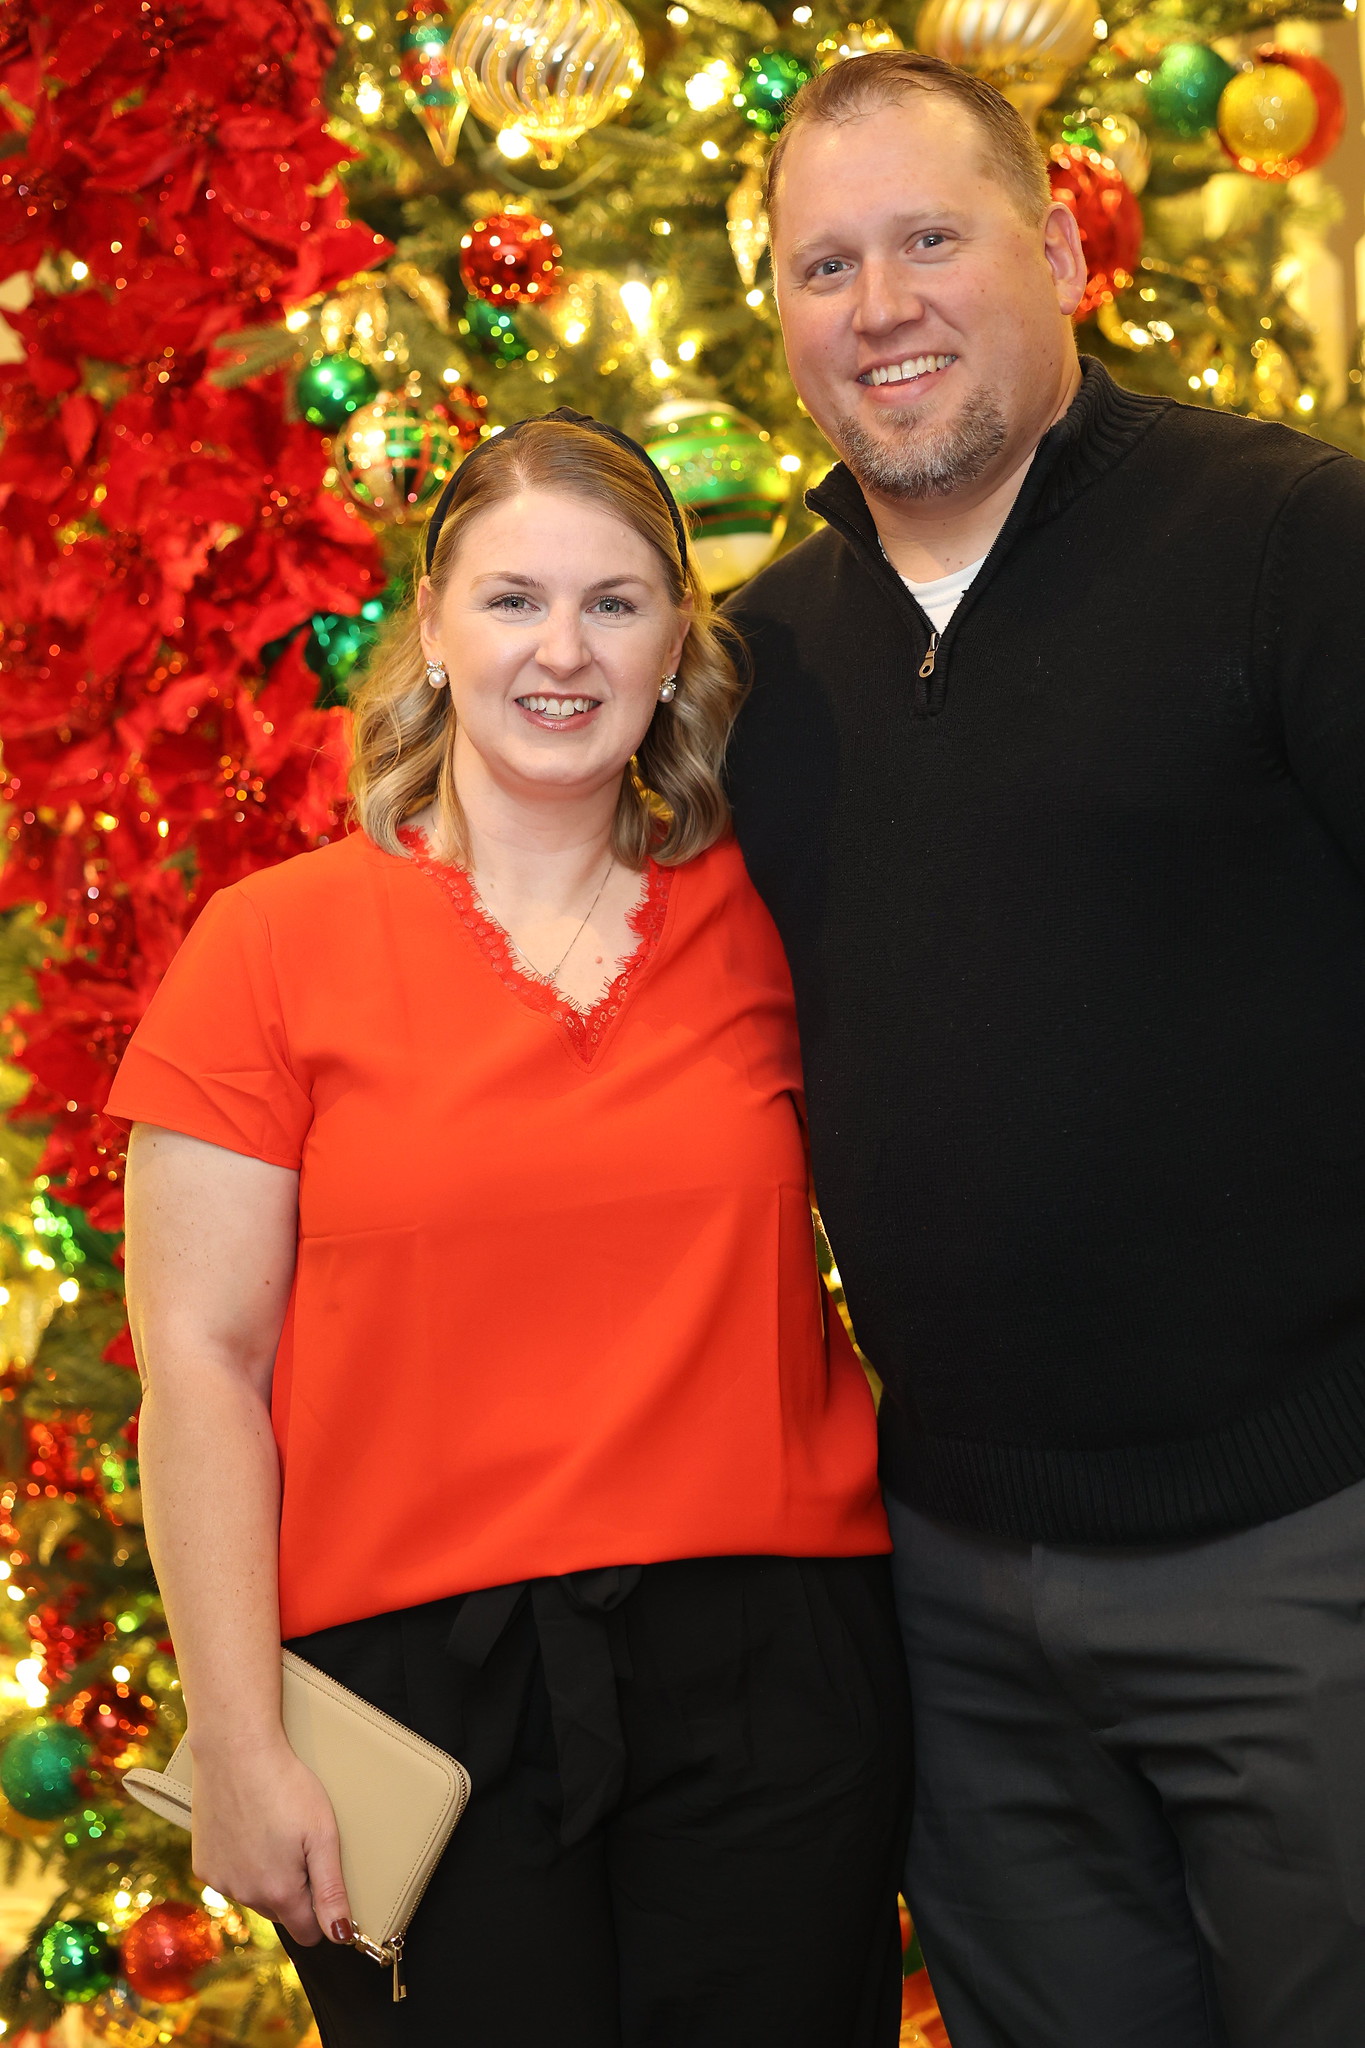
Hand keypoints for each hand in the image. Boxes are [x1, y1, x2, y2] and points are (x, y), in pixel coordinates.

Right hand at [189, 1735, 352, 1946]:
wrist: (235, 1752)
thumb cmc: (287, 1786)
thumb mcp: (322, 1835)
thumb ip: (331, 1890)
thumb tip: (341, 1935)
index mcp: (279, 1892)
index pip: (308, 1932)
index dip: (323, 1913)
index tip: (326, 1883)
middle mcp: (245, 1896)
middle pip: (282, 1912)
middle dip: (295, 1890)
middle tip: (300, 1845)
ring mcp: (220, 1881)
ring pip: (254, 1895)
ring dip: (266, 1877)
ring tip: (274, 1831)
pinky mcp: (203, 1865)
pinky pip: (230, 1878)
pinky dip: (241, 1863)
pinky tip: (248, 1830)